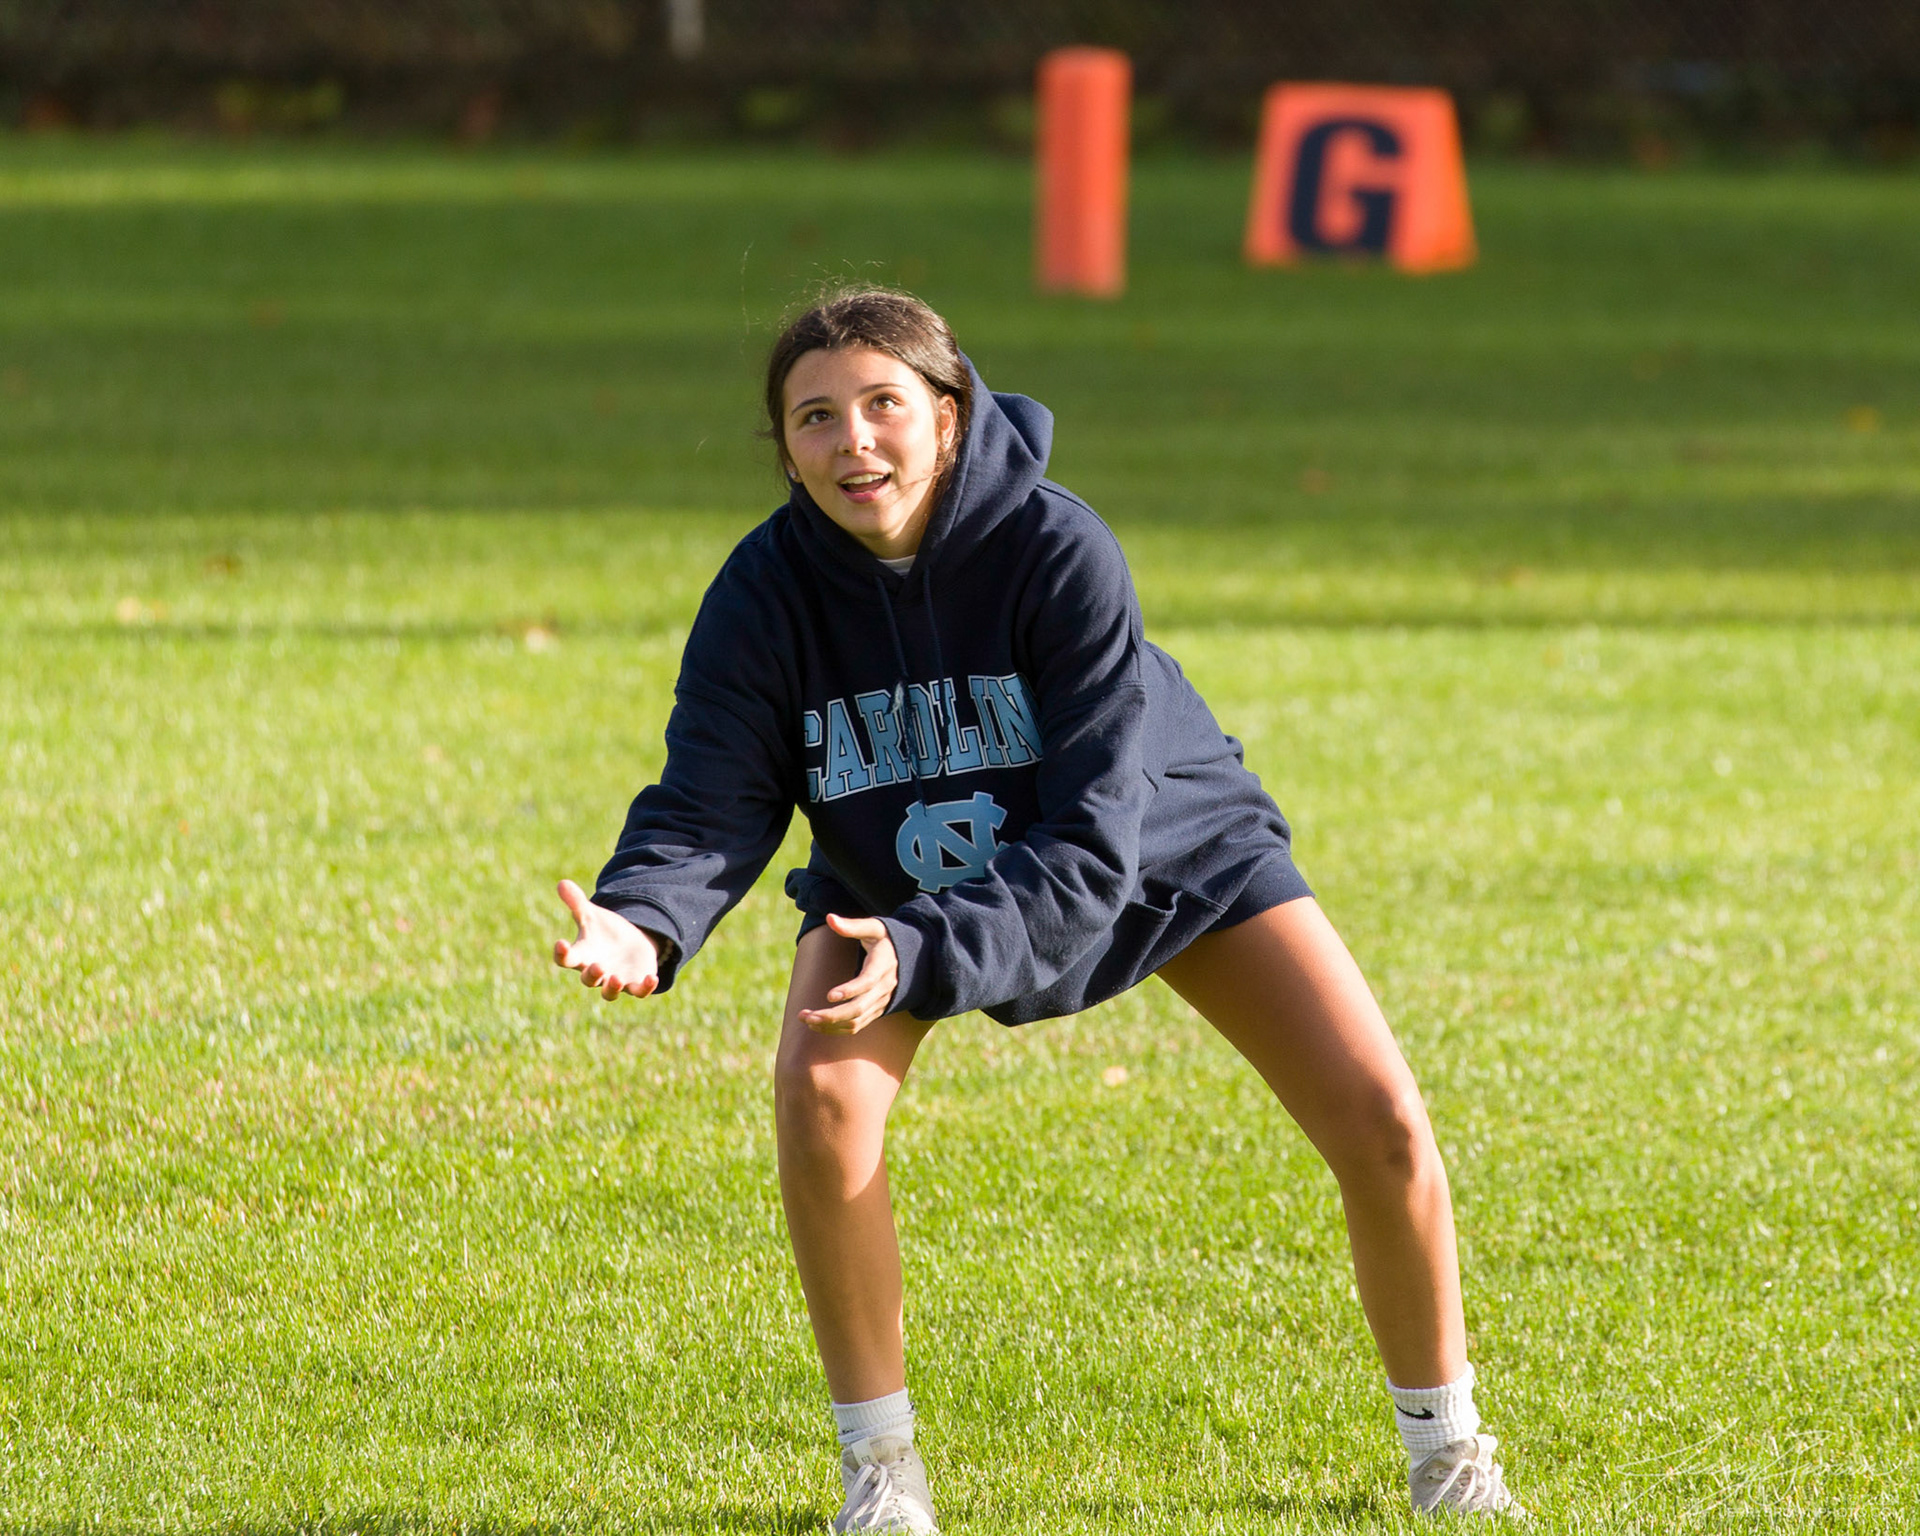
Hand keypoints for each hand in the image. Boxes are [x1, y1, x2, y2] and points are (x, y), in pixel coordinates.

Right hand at [552, 879, 659, 1000]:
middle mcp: (596, 972)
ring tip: (617, 979)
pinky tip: (652, 978)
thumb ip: (576, 902)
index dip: (562, 953)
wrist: (629, 943)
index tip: (560, 943)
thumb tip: (562, 882)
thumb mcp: (591, 914)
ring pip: (609, 992)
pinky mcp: (635, 983)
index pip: (566, 959)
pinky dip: (645, 987)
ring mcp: (615, 980)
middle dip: (593, 975)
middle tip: (598, 966)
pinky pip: (639, 991)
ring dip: (612, 987)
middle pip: (588, 979)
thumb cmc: (604, 931)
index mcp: (582, 956)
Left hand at [797, 913, 898, 1034]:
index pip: (868, 982)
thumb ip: (851, 925)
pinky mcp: (876, 1011)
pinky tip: (817, 1025)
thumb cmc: (886, 939)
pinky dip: (837, 1029)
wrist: (911, 958)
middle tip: (808, 1016)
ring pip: (856, 1021)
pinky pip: (857, 1025)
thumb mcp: (873, 927)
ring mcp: (880, 1002)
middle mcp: (884, 988)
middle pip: (859, 1008)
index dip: (850, 990)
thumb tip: (829, 918)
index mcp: (883, 965)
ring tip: (806, 1019)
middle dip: (833, 1015)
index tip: (829, 995)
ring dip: (831, 1024)